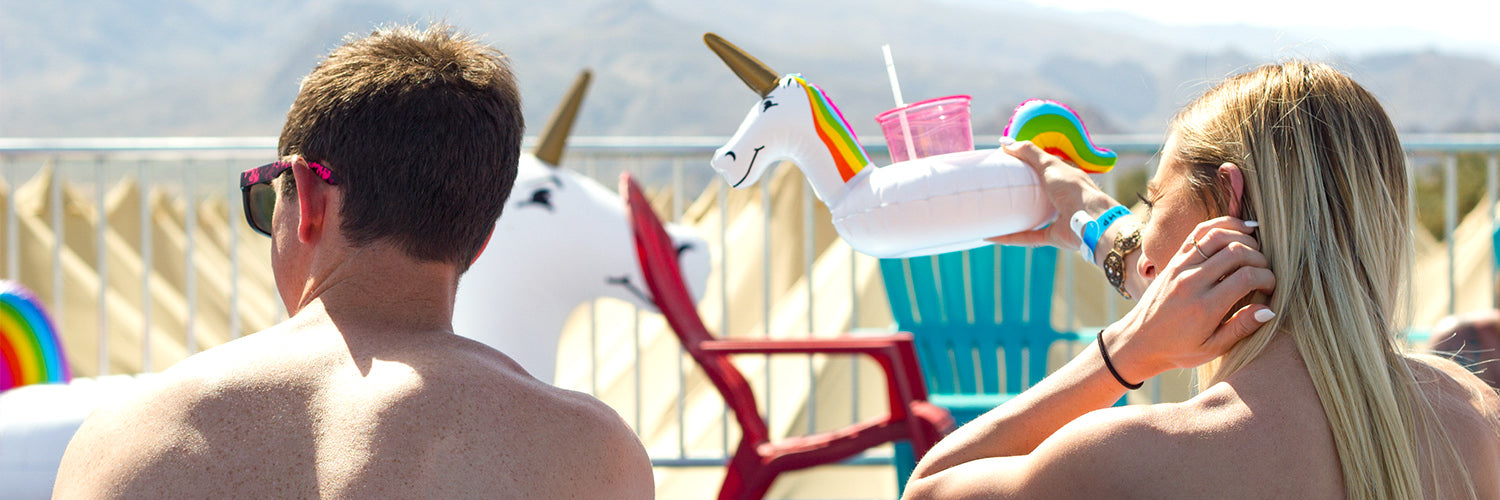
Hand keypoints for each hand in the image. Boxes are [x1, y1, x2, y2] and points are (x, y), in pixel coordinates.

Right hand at [986, 140, 1119, 247]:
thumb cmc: (1074, 189)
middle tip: (996, 187)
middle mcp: (1062, 197)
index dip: (1028, 164)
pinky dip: (1010, 237)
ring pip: (1033, 216)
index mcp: (1065, 177)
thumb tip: (1004, 142)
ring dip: (1015, 216)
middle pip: (1038, 193)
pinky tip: (992, 236)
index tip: (1006, 164)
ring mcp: (1058, 217)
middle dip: (1020, 191)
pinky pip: (1027, 237)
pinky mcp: (1053, 236)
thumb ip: (1029, 152)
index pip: (1045, 168)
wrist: (1091, 221)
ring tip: (993, 212)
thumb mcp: (1050, 164)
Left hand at [1103, 217, 1275, 382]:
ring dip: (1244, 239)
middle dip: (1260, 259)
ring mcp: (1180, 267)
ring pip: (1218, 236)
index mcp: (1204, 307)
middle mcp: (1191, 282)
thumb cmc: (1178, 349)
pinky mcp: (1174, 260)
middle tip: (1265, 271)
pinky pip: (1199, 232)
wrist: (1138, 340)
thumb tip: (1269, 309)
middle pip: (1236, 252)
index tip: (1271, 288)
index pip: (1246, 277)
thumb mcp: (1211, 349)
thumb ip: (1240, 328)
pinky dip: (1222, 225)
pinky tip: (1242, 230)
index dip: (1268, 278)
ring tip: (1257, 251)